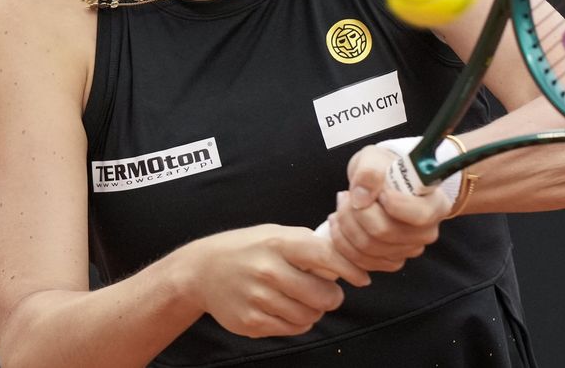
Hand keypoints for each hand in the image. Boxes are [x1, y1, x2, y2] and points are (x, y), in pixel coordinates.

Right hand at [184, 224, 369, 338]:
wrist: (202, 270)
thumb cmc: (248, 248)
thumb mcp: (276, 234)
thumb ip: (307, 246)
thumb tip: (343, 263)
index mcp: (278, 243)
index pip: (324, 257)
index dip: (348, 269)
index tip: (362, 278)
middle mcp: (268, 271)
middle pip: (322, 295)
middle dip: (332, 297)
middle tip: (328, 293)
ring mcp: (258, 299)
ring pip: (309, 316)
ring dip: (315, 310)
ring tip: (305, 299)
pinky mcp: (251, 322)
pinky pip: (291, 329)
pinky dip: (298, 322)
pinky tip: (289, 309)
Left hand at [325, 145, 450, 271]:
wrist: (379, 183)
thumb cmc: (382, 169)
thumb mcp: (375, 157)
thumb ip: (370, 171)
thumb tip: (361, 197)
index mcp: (435, 203)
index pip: (419, 215)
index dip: (394, 205)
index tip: (379, 192)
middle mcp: (426, 231)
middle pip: (385, 232)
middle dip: (356, 213)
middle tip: (345, 195)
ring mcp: (408, 250)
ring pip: (369, 248)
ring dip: (345, 226)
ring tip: (342, 205)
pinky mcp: (390, 261)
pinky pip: (361, 261)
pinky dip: (343, 243)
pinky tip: (339, 223)